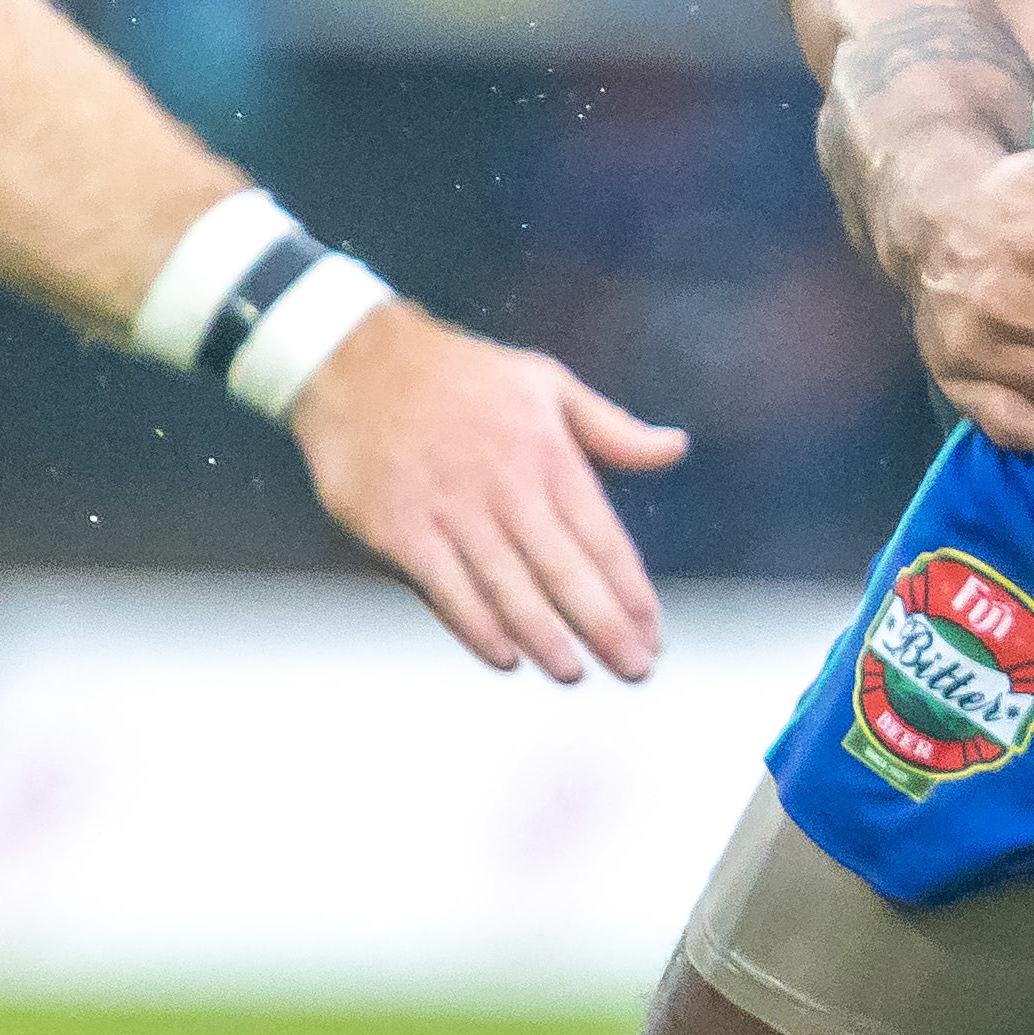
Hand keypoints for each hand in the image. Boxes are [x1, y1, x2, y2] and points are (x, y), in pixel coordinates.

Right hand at [290, 297, 684, 680]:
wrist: (356, 361)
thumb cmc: (462, 375)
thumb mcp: (546, 382)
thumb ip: (613, 429)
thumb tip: (677, 448)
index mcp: (547, 453)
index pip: (603, 537)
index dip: (631, 592)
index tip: (654, 634)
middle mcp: (506, 486)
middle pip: (565, 571)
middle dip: (605, 627)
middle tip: (636, 670)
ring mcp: (451, 510)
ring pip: (510, 588)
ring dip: (546, 638)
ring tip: (573, 673)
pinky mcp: (400, 529)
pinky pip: (447, 589)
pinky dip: (476, 627)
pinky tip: (503, 657)